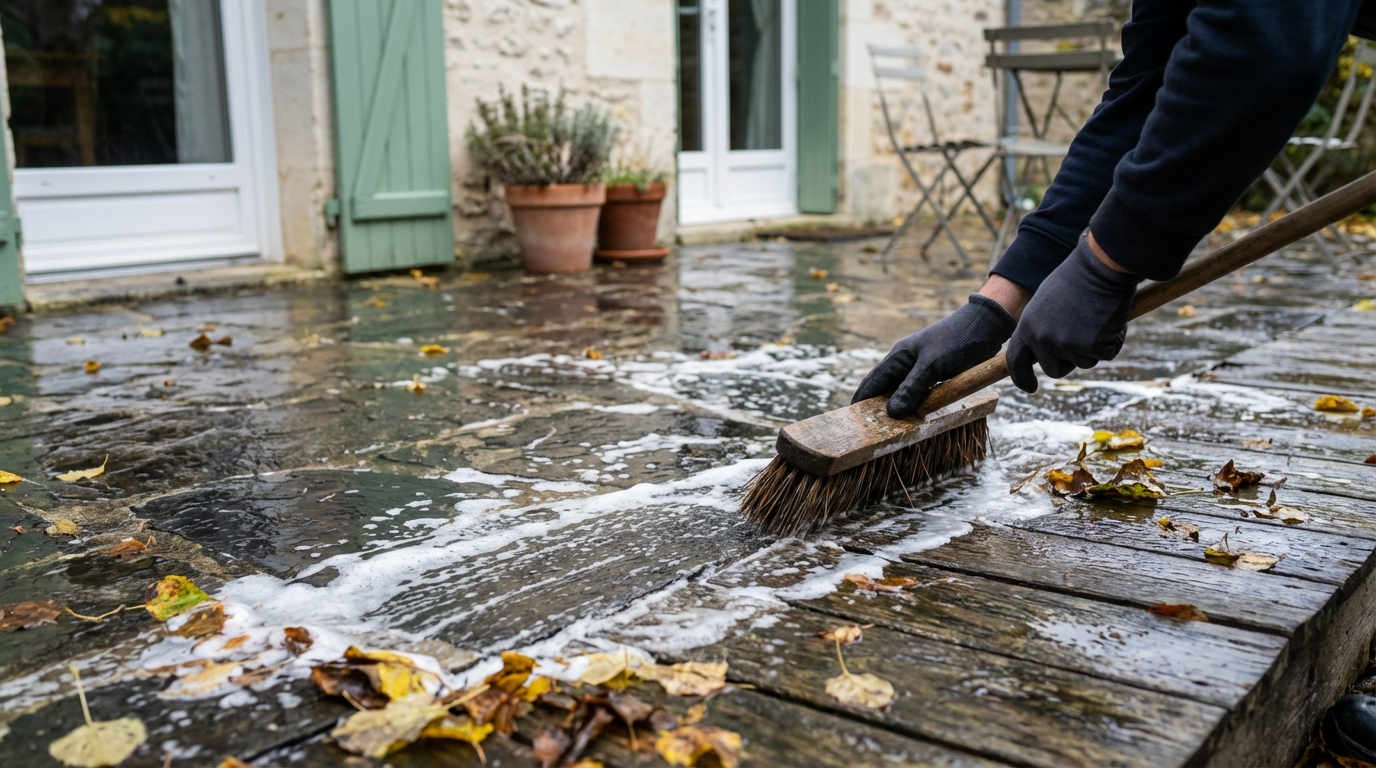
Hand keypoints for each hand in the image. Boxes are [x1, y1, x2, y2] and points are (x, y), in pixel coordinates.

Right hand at [853, 293, 1016, 417]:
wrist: (987, 325)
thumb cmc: (957, 340)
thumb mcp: (932, 365)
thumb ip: (912, 388)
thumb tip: (892, 413)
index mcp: (898, 357)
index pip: (871, 384)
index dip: (860, 402)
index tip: (850, 422)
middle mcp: (905, 364)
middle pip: (884, 391)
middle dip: (877, 410)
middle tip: (870, 434)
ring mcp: (920, 370)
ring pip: (902, 395)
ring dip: (898, 411)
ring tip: (890, 432)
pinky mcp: (935, 375)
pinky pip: (919, 395)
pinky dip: (915, 407)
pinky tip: (915, 420)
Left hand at [1006, 234, 1142, 392]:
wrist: (1101, 265)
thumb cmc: (1078, 278)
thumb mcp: (1048, 303)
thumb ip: (1043, 327)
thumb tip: (1046, 350)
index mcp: (1027, 326)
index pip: (1016, 360)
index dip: (1022, 377)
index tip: (1030, 388)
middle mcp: (1042, 339)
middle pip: (1055, 370)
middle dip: (1070, 360)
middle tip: (1084, 334)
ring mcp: (1066, 344)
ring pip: (1083, 363)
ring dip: (1093, 347)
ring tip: (1095, 317)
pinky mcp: (1091, 347)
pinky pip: (1106, 354)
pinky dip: (1113, 340)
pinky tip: (1110, 318)